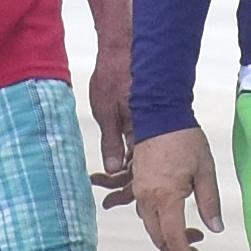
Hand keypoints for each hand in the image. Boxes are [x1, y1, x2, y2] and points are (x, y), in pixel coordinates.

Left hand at [85, 45, 133, 199]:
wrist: (122, 49)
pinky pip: (138, 148)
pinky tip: (111, 167)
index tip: (112, 200)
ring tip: (103, 185)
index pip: (139, 170)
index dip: (127, 190)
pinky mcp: (141, 120)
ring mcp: (145, 127)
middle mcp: (146, 132)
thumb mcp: (106, 110)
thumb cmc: (113, 76)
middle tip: (108, 200)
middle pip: (143, 171)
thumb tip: (113, 168)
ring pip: (140, 162)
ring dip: (123, 176)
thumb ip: (110, 141)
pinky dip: (125, 160)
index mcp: (140, 131)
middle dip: (126, 188)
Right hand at [124, 128, 218, 250]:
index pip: (173, 238)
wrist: (159, 114)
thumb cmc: (185, 140)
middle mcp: (148, 199)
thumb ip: (209, 202)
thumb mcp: (205, 171)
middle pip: (158, 237)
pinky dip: (159, 222)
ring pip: (150, 226)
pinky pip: (146, 212)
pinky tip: (174, 218)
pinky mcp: (138, 182)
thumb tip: (215, 230)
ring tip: (190, 237)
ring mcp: (140, 191)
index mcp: (166, 198)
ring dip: (167, 236)